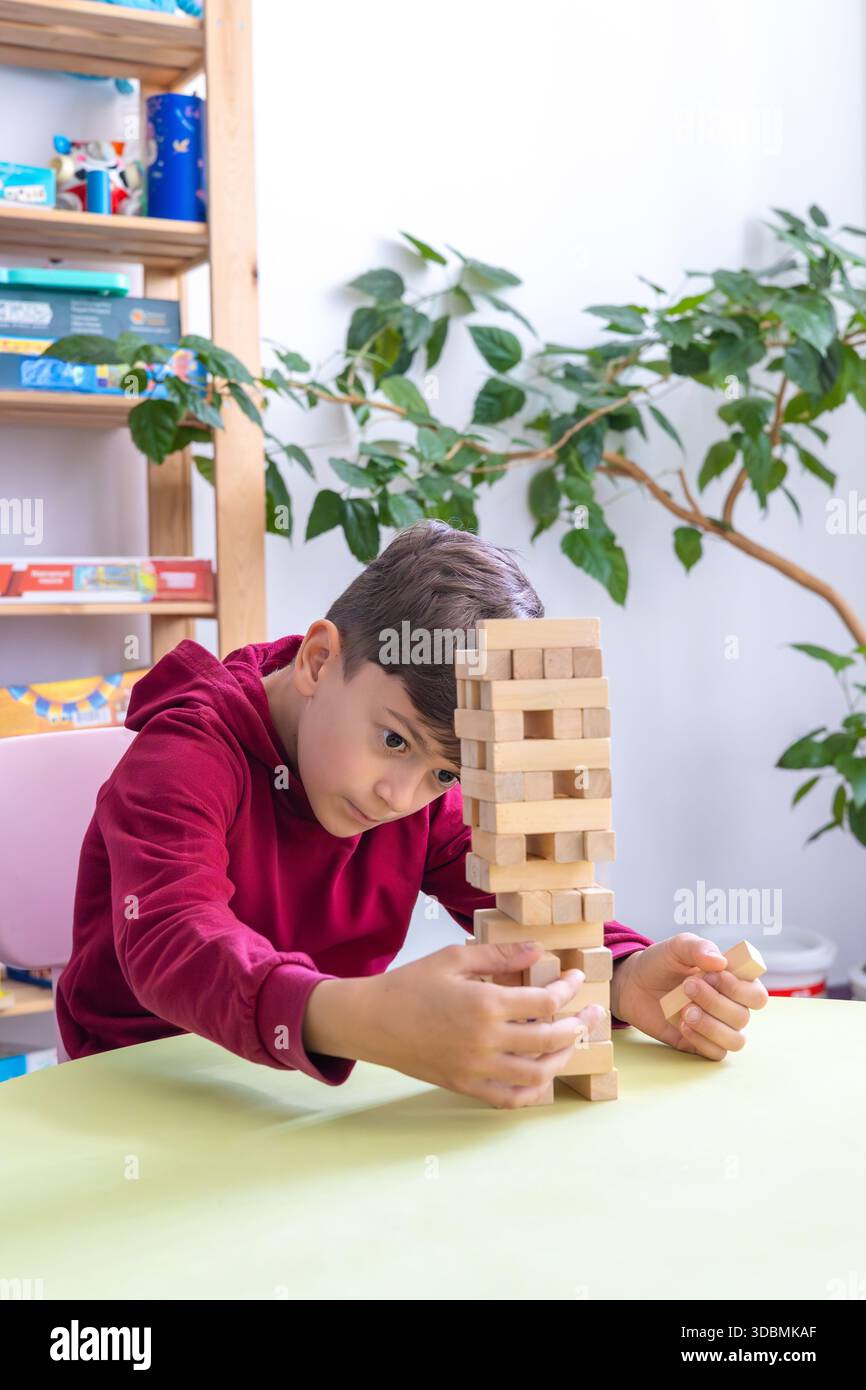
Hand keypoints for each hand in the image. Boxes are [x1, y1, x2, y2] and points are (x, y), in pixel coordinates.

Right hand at [355, 940, 605, 1107]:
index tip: (573, 977)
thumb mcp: (454, 958)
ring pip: (537, 1073)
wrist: (371, 1021)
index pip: (546, 1001)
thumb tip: (537, 949)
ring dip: (562, 1058)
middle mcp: (486, 1040)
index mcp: (486, 1003)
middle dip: (578, 1024)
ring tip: (570, 1043)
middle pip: (550, 1038)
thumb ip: (499, 955)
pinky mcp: (465, 1085)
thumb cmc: (410, 984)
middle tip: (590, 1013)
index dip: (567, 989)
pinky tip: (541, 1075)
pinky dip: (531, 1091)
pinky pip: (509, 1097)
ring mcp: (476, 1068)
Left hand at [611, 932, 769, 1059]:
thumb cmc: (662, 963)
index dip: (740, 988)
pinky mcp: (701, 1044)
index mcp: (734, 982)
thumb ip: (698, 947)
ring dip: (711, 1026)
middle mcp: (731, 1006)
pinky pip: (717, 1054)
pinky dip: (701, 1041)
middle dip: (716, 1002)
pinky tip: (682, 1026)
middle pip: (744, 1016)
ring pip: (736, 1040)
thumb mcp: (677, 947)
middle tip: (688, 986)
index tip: (714, 975)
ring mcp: (718, 1027)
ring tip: (685, 1010)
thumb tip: (721, 961)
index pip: (757, 994)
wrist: (633, 984)